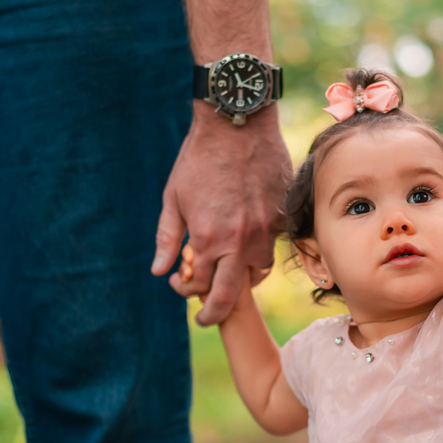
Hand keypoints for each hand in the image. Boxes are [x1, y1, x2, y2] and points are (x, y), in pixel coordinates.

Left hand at [151, 104, 290, 325]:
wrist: (238, 125)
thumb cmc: (198, 159)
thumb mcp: (173, 198)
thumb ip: (168, 238)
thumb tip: (159, 269)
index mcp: (209, 239)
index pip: (200, 286)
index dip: (186, 291)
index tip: (179, 284)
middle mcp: (240, 241)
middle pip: (231, 296)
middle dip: (215, 312)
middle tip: (206, 317)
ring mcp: (266, 231)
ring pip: (257, 271)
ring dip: (241, 277)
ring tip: (228, 271)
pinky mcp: (284, 218)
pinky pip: (273, 246)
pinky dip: (259, 250)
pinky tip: (247, 240)